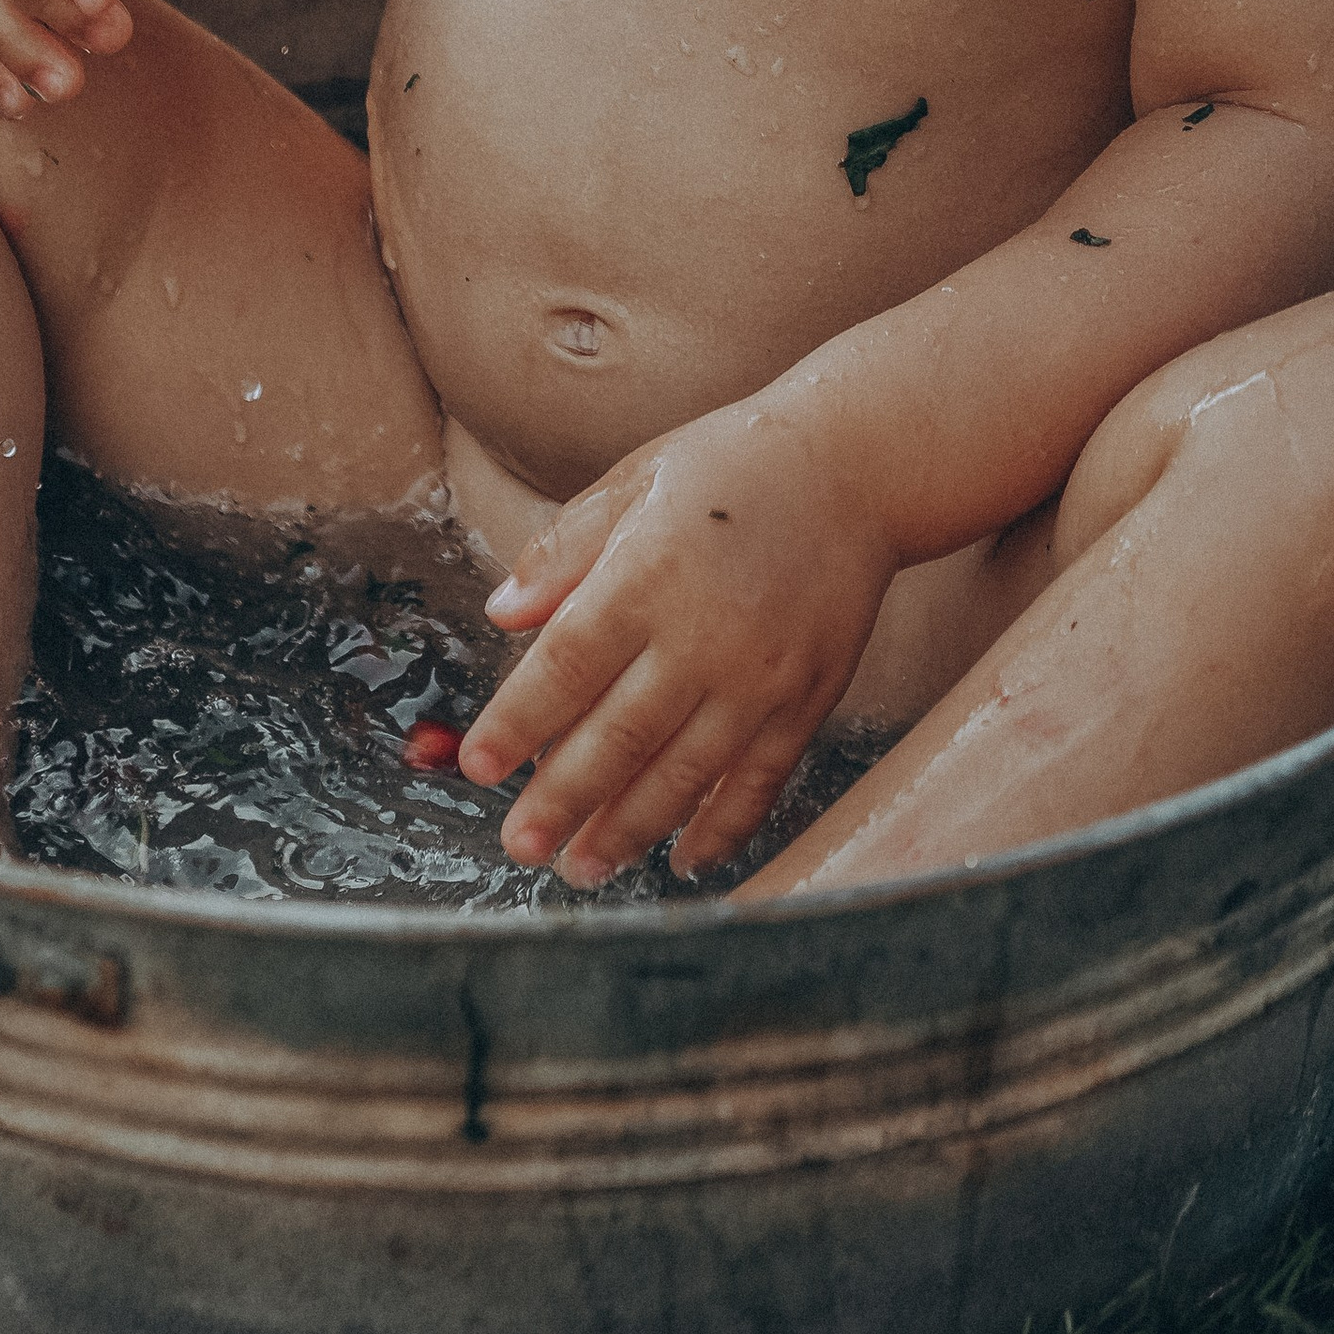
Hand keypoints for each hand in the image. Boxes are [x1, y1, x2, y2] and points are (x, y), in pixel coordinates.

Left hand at [457, 395, 897, 886]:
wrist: (856, 467)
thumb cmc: (731, 467)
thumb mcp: (634, 482)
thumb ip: (564, 551)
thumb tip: (502, 614)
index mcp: (648, 572)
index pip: (567, 665)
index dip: (519, 722)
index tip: (477, 766)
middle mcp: (704, 634)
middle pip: (618, 737)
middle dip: (561, 800)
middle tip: (519, 844)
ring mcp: (761, 677)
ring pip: (683, 775)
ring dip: (628, 829)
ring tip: (583, 865)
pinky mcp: (808, 702)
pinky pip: (758, 782)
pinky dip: (721, 829)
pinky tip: (684, 860)